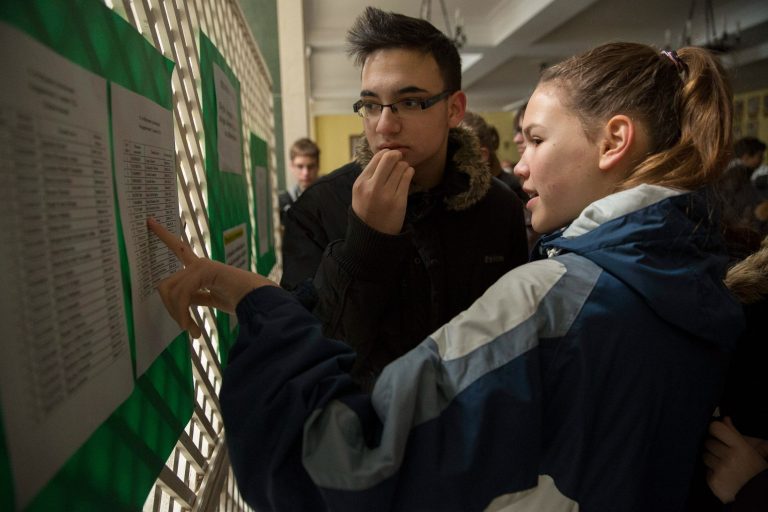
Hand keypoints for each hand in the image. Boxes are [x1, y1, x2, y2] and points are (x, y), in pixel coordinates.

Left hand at [147, 218, 277, 337]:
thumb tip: (180, 305)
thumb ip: (196, 297)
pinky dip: (184, 314)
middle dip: (170, 309)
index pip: (179, 249)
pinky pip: (182, 294)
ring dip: (178, 314)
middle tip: (185, 327)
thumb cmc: (240, 299)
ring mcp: (200, 266)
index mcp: (201, 268)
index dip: (164, 235)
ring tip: (192, 330)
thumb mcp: (212, 298)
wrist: (258, 299)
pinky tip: (193, 327)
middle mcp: (198, 263)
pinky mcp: (204, 271)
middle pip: (166, 284)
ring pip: (172, 291)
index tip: (149, 220)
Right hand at [352, 149, 413, 234]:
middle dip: (397, 155)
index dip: (387, 154)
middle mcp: (373, 187)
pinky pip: (407, 177)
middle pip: (390, 158)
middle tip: (399, 158)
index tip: (391, 157)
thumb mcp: (360, 191)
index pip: (377, 157)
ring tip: (402, 171)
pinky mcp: (399, 201)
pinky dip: (409, 173)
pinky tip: (407, 175)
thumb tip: (384, 154)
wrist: (373, 234)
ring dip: (404, 166)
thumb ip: (369, 174)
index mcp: (361, 183)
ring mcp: (386, 195)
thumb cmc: (367, 209)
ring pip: (401, 167)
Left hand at [703, 416, 767, 502]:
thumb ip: (734, 433)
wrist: (756, 494)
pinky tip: (722, 475)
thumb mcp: (750, 450)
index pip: (716, 428)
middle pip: (708, 442)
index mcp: (740, 448)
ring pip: (704, 455)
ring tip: (724, 465)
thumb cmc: (754, 470)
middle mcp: (729, 458)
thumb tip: (725, 419)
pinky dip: (711, 472)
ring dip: (711, 459)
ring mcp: (720, 470)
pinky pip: (705, 470)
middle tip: (724, 453)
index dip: (714, 428)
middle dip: (714, 446)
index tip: (716, 432)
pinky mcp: (713, 481)